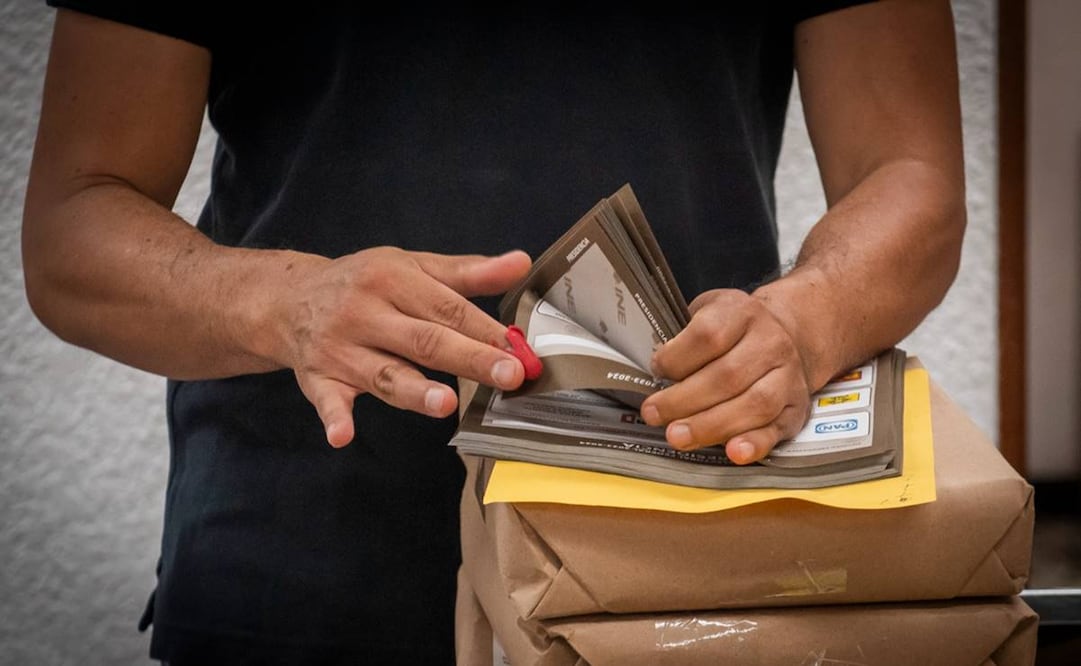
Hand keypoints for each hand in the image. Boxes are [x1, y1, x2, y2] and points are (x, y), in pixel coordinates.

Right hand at [278, 247, 531, 446]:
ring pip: (383, 374)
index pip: (447, 308)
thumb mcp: (412, 266)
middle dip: (468, 358)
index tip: (520, 350)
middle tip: (508, 375)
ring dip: (411, 390)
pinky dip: (334, 418)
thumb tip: (521, 263)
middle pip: (423, 340)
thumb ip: (468, 272)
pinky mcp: (318, 380)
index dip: (486, 330)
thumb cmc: (364, 283)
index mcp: (392, 279)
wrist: (289, 299)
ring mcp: (340, 349)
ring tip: (444, 403)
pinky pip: (327, 401)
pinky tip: (342, 435)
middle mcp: (364, 312)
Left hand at [638, 289, 812, 463]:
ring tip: (678, 437)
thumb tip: (655, 371)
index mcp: (743, 313)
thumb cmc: (734, 330)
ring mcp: (788, 376)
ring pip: (754, 404)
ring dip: (711, 426)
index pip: (709, 334)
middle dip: (685, 400)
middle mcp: (771, 343)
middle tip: (655, 415)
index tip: (656, 370)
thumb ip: (683, 335)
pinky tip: (733, 453)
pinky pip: (778, 429)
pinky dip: (755, 444)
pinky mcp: (796, 408)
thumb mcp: (709, 312)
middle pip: (728, 375)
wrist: (789, 336)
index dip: (678, 357)